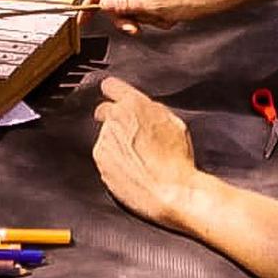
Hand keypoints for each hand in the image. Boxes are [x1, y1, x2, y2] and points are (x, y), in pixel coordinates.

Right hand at [82, 0, 226, 34]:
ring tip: (164, 19)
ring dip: (145, 17)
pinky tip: (169, 17)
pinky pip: (145, 6)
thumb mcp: (156, 5)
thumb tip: (104, 4)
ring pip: (132, 5)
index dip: (92, 3)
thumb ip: (127, 5)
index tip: (84, 21)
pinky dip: (154, 16)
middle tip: (137, 29)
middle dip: (127, 16)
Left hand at [93, 76, 197, 230]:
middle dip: (114, 120)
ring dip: (116, 143)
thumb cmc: (177, 159)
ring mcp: (105, 139)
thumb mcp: (173, 122)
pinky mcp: (100, 160)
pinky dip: (113, 161)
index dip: (113, 93)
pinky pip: (104, 156)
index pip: (111, 86)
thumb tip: (144, 108)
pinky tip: (131, 170)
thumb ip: (151, 109)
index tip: (114, 99)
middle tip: (130, 136)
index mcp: (134, 103)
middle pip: (105, 112)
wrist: (171, 191)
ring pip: (106, 136)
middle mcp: (115, 118)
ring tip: (137, 159)